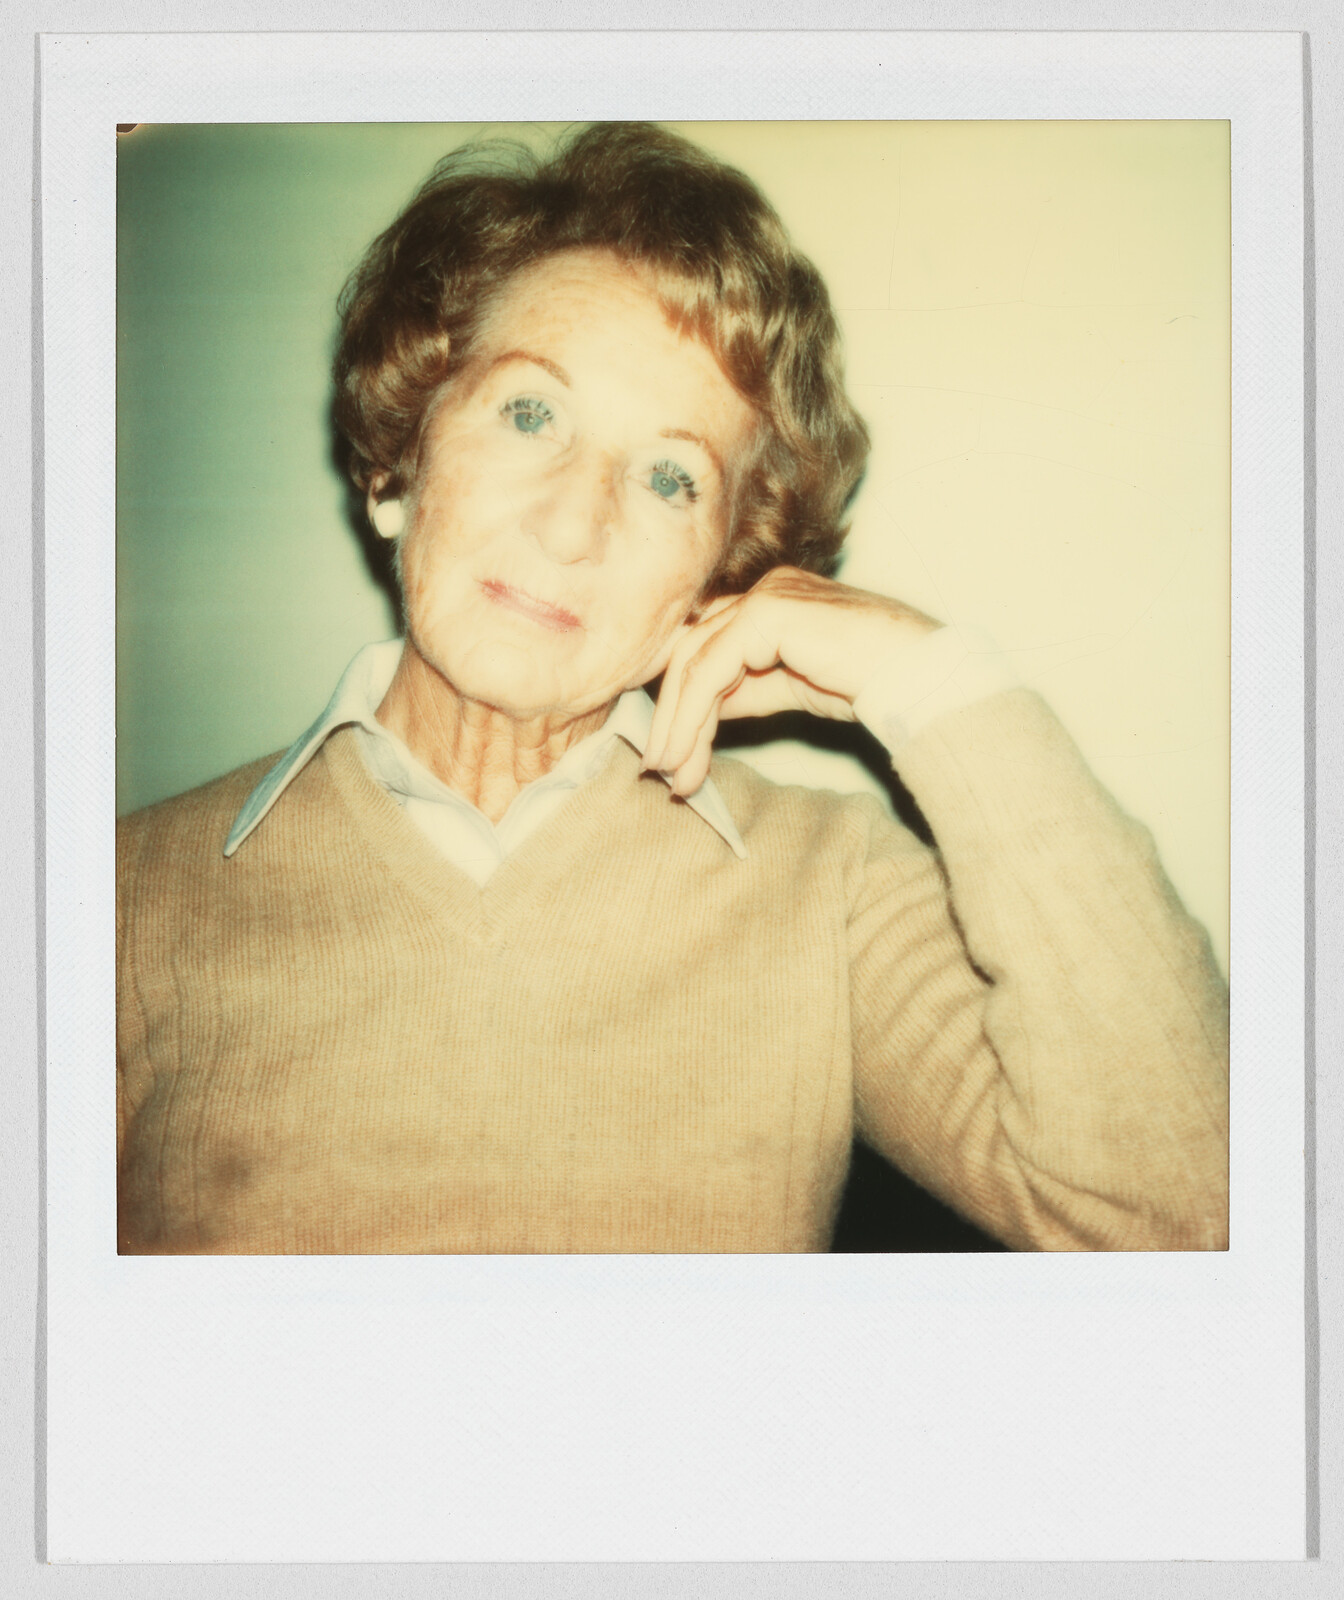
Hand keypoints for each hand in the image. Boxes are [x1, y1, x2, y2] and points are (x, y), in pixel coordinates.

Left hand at [642, 566, 941, 796]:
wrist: (919, 676)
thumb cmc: (872, 681)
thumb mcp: (792, 688)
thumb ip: (746, 690)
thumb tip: (698, 712)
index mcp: (772, 599)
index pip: (706, 644)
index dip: (679, 696)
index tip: (669, 749)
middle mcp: (765, 589)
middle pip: (692, 650)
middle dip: (671, 715)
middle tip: (661, 768)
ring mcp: (766, 595)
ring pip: (694, 660)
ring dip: (677, 723)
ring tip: (672, 772)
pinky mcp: (768, 613)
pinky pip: (712, 668)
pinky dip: (692, 715)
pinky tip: (688, 752)